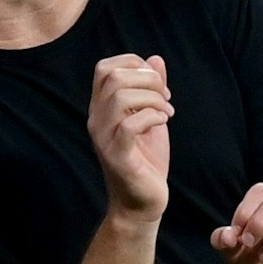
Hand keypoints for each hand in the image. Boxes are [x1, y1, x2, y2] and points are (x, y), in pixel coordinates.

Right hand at [89, 54, 171, 221]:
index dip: (133, 63)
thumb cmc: (146, 161)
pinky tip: (163, 123)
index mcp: (101, 109)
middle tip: (165, 97)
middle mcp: (96, 120)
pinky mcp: (118, 156)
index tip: (156, 82)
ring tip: (166, 112)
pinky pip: (129, 125)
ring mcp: (104, 139)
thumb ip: (151, 89)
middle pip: (112, 77)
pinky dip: (152, 117)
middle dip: (147, 79)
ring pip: (120, 96)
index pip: (104, 67)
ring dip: (152, 98)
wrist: (142, 204)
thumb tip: (155, 59)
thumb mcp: (151, 118)